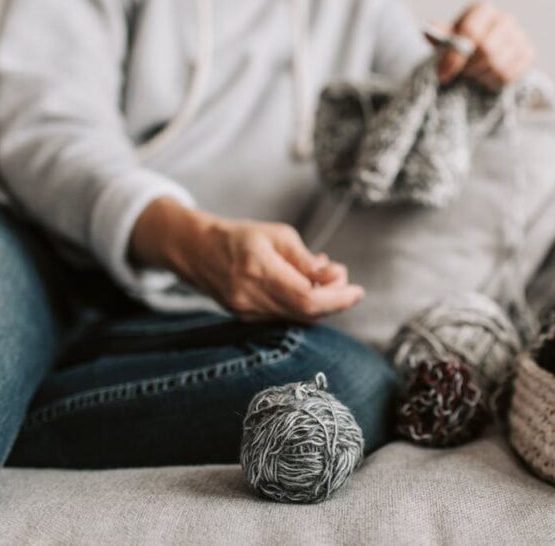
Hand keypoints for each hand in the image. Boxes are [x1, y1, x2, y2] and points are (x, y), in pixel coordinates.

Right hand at [130, 198, 363, 322]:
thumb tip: (337, 275)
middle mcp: (251, 297)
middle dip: (334, 299)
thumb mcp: (278, 235)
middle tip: (340, 275)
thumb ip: (307, 260)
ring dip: (319, 301)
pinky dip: (302, 304)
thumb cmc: (241, 236)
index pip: (308, 299)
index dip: (339, 299)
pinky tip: (302, 284)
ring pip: (298, 317)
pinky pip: (285, 317)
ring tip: (320, 274)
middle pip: (307, 313)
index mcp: (259, 270)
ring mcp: (246, 312)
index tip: (358, 291)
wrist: (196, 250)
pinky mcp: (246, 319)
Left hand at [429, 1, 534, 90]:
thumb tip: (428, 30)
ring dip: (481, 77)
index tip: (442, 75)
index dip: (455, 56)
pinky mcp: (528, 54)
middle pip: (486, 50)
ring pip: (499, 65)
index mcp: (482, 10)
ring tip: (474, 77)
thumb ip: (440, 35)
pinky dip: (495, 82)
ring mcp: (519, 36)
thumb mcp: (448, 39)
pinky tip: (487, 79)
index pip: (470, 32)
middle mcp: (504, 19)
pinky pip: (511, 75)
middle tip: (462, 76)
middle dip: (470, 68)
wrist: (484, 54)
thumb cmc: (462, 45)